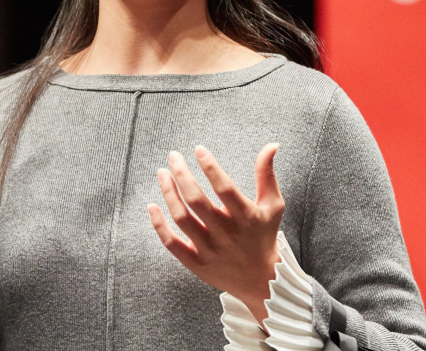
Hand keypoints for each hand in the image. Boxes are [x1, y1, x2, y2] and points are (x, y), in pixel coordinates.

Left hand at [148, 143, 284, 322]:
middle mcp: (227, 235)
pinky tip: (152, 206)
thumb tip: (271, 144)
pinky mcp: (196, 264)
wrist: (260, 280)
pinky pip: (171, 244)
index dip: (211, 167)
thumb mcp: (273, 205)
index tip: (199, 149)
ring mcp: (210, 251)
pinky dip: (159, 225)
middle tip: (173, 156)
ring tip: (162, 173)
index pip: (225, 189)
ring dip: (169, 193)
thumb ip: (267, 175)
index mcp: (247, 218)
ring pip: (182, 219)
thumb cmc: (264, 235)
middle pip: (197, 201)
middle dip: (182, 174)